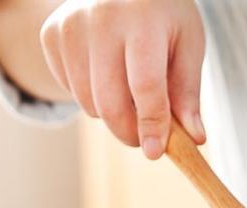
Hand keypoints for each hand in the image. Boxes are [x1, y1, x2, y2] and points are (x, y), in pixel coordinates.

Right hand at [40, 0, 204, 158]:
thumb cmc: (163, 17)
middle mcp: (100, 19)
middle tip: (146, 137)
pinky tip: (107, 76)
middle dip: (130, 132)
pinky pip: (71, 91)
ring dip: (112, 116)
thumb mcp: (188, 45)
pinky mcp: (51, 35)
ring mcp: (70, 26)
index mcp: (141, 20)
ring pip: (88, 103)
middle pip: (110, 102)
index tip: (155, 153)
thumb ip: (188, 92)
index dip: (152, 125)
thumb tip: (195, 138)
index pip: (145, 86)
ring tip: (131, 96)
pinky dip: (92, 98)